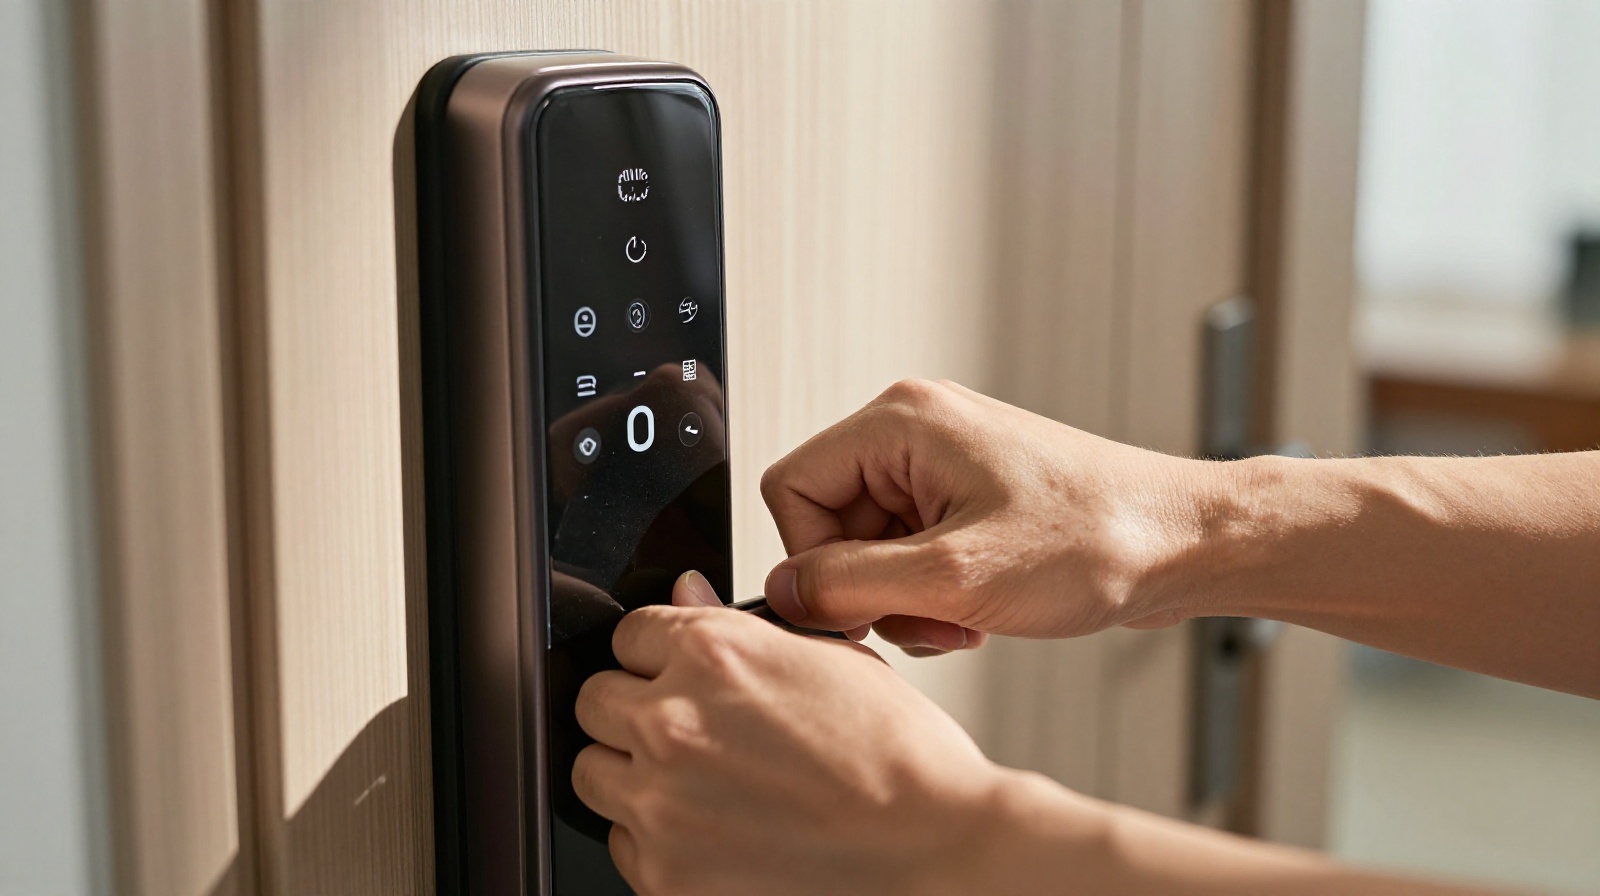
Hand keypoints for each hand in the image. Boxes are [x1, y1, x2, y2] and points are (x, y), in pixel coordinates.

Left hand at [571, 571, 1005, 894]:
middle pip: (595, 701)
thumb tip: (686, 596)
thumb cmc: (899, 759)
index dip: (660, 653)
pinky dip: (655, 839)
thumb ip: (738, 628)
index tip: (678, 672)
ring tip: (699, 785)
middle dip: (634, 708)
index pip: (629, 633)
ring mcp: (661, 803)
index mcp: (714, 655)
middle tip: (688, 731)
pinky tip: (714, 833)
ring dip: (633, 773)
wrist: (933, 849)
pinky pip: (623, 843)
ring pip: (592, 771)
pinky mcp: (665, 873)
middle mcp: (674, 722)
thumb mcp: (829, 660)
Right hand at [760, 379, 1217, 653]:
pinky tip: (979, 612)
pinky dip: (934, 595)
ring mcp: (945, 467)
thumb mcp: (954, 576)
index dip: (810, 559)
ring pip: (871, 548)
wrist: (1185, 545)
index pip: (791, 486)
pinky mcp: (969, 500)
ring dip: (905, 600)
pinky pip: (912, 554)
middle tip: (927, 618)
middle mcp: (917, 432)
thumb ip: (848, 583)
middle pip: (830, 522)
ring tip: (962, 617)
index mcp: (902, 422)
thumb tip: (783, 592)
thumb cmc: (1097, 539)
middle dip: (871, 587)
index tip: (851, 608)